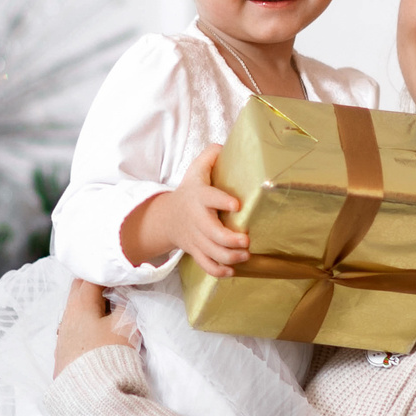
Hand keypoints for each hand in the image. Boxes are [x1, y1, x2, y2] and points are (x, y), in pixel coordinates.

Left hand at [54, 280, 133, 374]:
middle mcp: (66, 318)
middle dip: (95, 288)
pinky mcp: (62, 355)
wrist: (91, 393)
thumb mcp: (125, 324)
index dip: (108, 276)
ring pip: (74, 313)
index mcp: (80, 304)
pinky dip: (84, 327)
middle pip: (77, 292)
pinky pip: (72, 332)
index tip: (122, 279)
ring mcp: (62, 337)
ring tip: (108, 316)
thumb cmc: (110, 353)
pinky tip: (96, 337)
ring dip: (89, 310)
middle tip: (114, 292)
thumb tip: (121, 297)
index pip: (91, 279)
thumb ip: (124, 305)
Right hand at [121, 145, 249, 273]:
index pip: (210, 198)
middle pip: (213, 234)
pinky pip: (206, 266)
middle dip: (231, 240)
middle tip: (247, 240)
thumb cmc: (190, 191)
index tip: (237, 204)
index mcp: (199, 197)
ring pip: (212, 253)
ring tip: (246, 254)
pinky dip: (219, 271)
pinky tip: (233, 270)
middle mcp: (197, 219)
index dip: (222, 201)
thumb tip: (224, 145)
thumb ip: (210, 156)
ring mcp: (196, 238)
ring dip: (230, 257)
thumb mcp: (196, 170)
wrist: (168, 217)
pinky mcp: (196, 251)